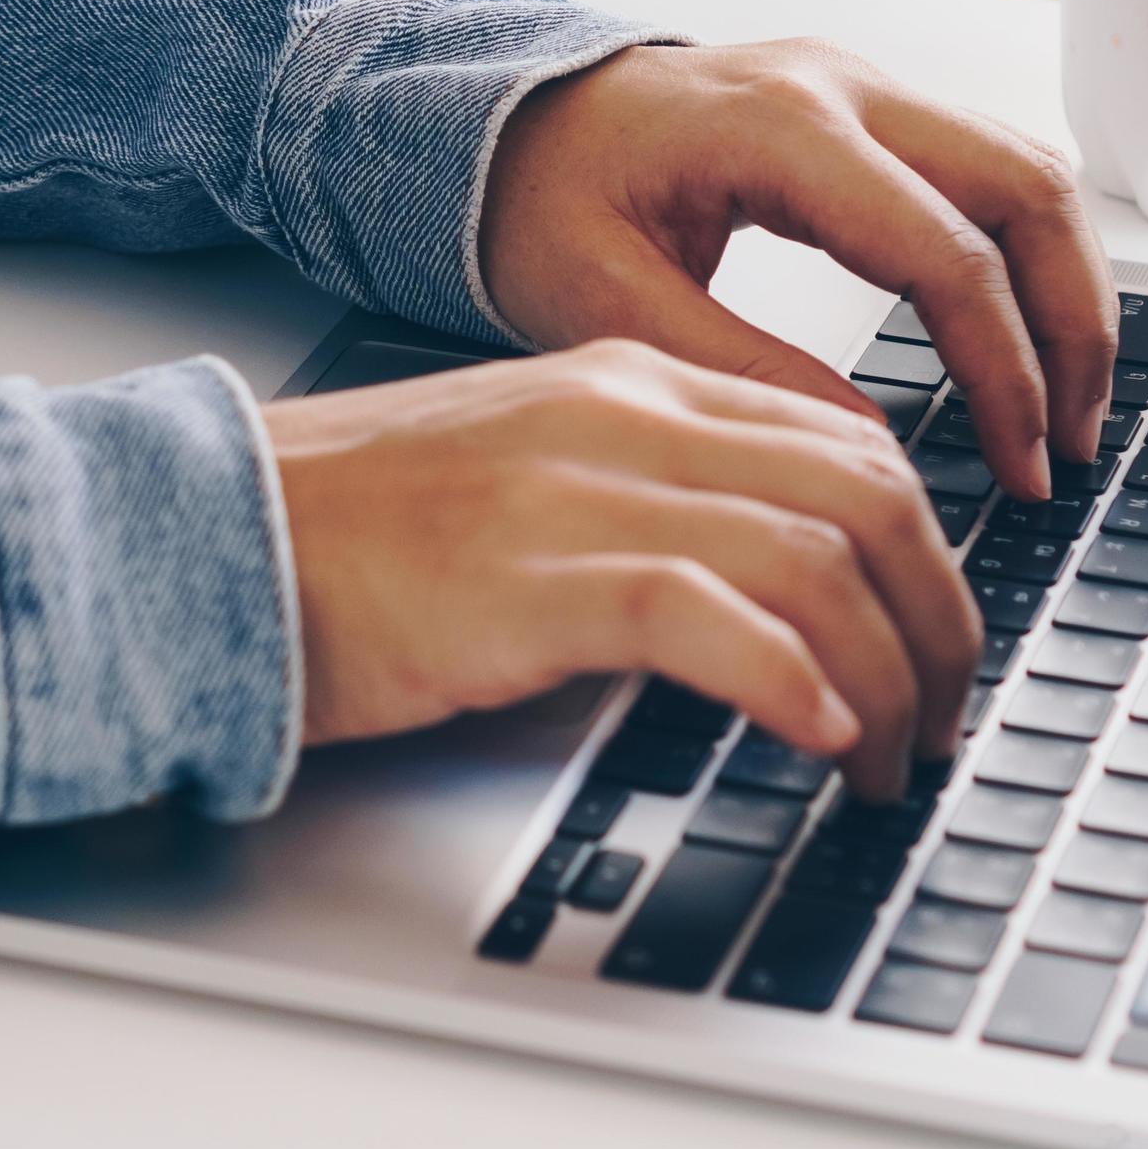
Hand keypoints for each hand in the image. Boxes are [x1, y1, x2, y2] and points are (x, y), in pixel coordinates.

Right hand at [264, 340, 982, 796]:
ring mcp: (578, 491)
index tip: (938, 641)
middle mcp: (623, 419)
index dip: (928, 553)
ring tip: (893, 762)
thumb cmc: (347, 542)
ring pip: (817, 558)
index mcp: (628, 386)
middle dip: (940, 619)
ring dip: (886, 677)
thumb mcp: (523, 490)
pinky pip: (713, 616)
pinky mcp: (530, 578)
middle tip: (945, 717)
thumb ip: (641, 514)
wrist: (202, 538)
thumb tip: (762, 605)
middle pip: (867, 494)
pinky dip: (793, 683)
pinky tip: (819, 740)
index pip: (846, 444)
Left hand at [481, 39, 1119, 497]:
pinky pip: (989, 172)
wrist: (497, 123)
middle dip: (1074, 324)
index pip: (947, 250)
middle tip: (1075, 442)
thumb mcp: (606, 306)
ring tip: (1067, 408)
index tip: (1024, 468)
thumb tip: (870, 448)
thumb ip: (738, 369)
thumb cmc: (533, 203)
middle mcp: (842, 85)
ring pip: (1031, 170)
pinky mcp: (869, 111)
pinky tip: (1024, 344)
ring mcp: (865, 87)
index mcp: (778, 128)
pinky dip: (1026, 257)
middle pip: (1029, 187)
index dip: (1004, 370)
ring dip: (1068, 288)